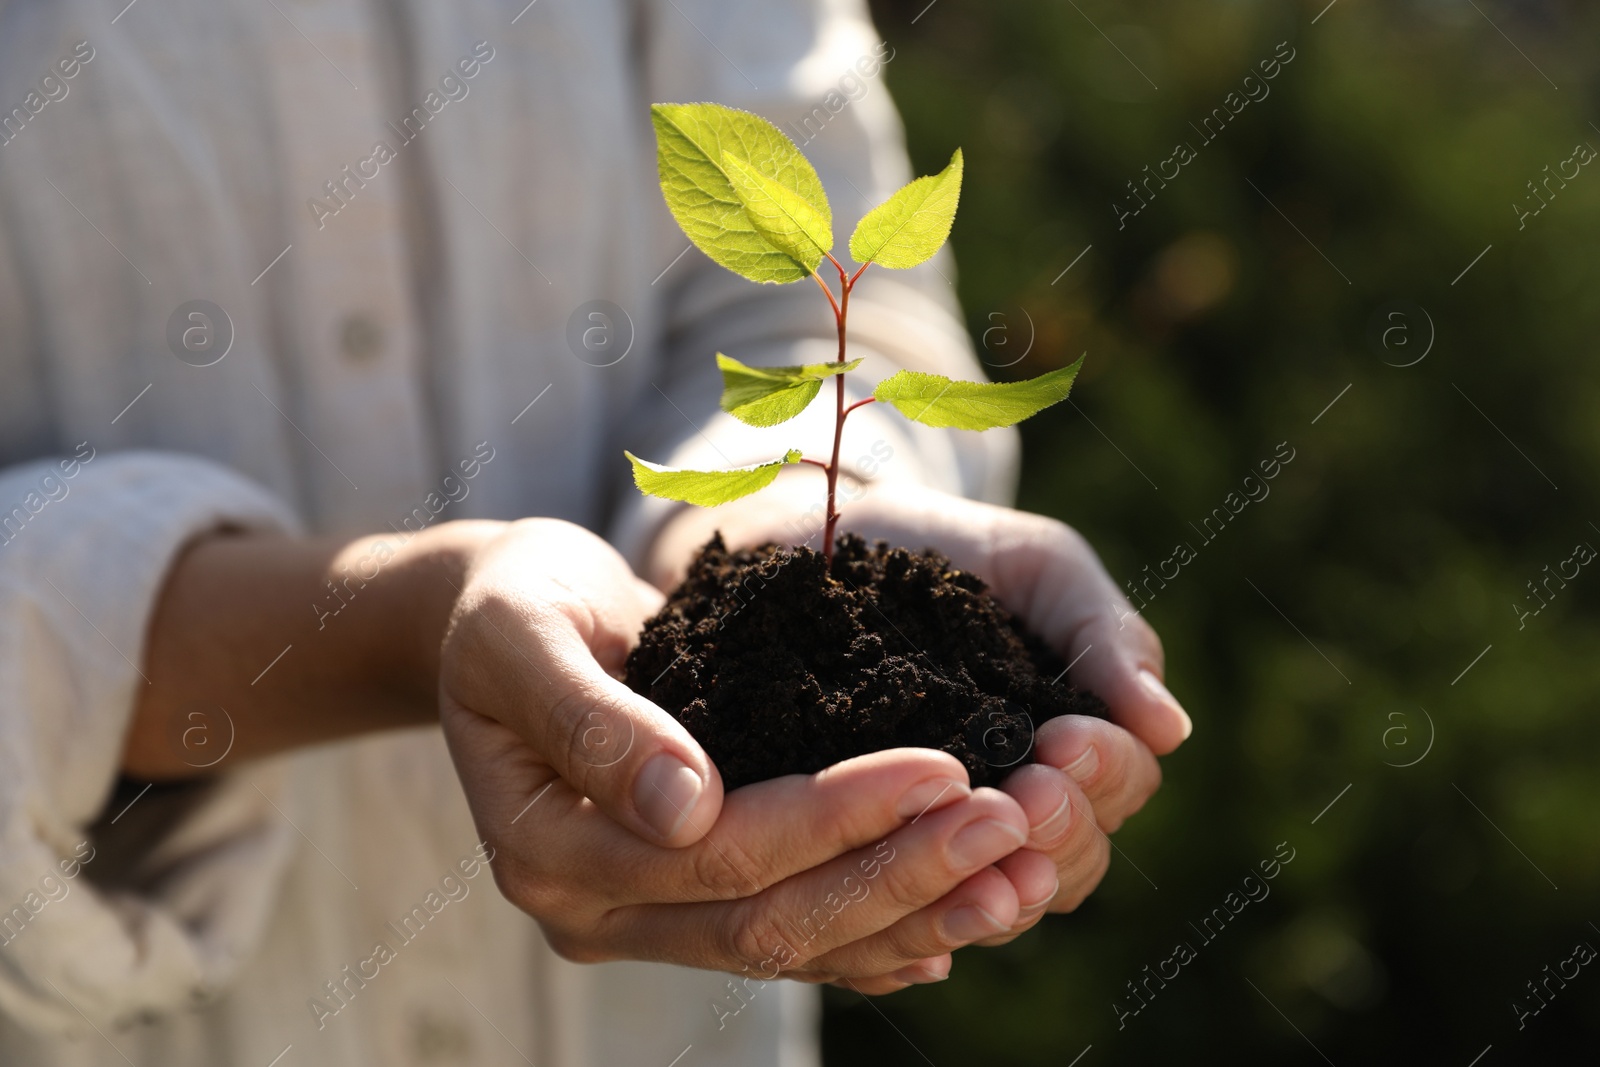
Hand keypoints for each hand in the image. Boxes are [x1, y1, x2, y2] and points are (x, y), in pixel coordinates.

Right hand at [438, 518, 1051, 990]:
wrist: (503, 624)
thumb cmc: (511, 608)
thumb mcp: (525, 634)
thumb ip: (593, 720)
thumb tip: (684, 810)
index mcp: (548, 848)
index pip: (713, 855)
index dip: (830, 818)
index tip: (939, 766)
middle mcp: (596, 909)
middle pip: (767, 922)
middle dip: (897, 873)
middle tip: (1010, 821)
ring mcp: (644, 918)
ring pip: (796, 944)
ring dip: (913, 914)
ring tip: (1022, 874)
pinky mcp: (690, 902)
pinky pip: (798, 937)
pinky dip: (881, 933)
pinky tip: (964, 918)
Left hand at [646, 480, 1187, 944]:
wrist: (822, 542)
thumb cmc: (948, 553)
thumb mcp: (1040, 569)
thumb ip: (1106, 638)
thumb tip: (1172, 730)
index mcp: (1072, 744)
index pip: (1119, 790)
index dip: (1104, 773)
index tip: (1064, 739)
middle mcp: (1018, 802)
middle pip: (1073, 857)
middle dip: (1062, 827)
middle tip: (1028, 790)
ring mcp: (945, 831)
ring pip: (1003, 894)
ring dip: (1006, 873)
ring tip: (980, 830)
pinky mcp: (871, 845)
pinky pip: (912, 902)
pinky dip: (928, 902)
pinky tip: (921, 886)